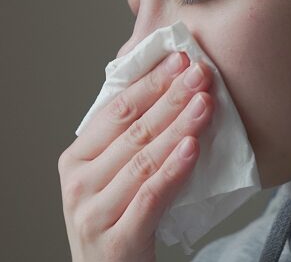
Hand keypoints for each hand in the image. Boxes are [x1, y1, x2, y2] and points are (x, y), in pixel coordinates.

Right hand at [58, 52, 213, 261]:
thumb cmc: (116, 212)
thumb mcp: (112, 171)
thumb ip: (129, 136)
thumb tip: (167, 86)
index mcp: (77, 156)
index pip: (117, 109)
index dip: (151, 82)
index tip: (181, 59)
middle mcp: (79, 182)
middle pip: (134, 130)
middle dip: (171, 97)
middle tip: (200, 73)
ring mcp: (93, 212)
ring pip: (144, 159)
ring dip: (179, 126)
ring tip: (205, 102)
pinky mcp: (116, 241)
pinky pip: (150, 196)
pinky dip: (173, 170)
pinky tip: (194, 147)